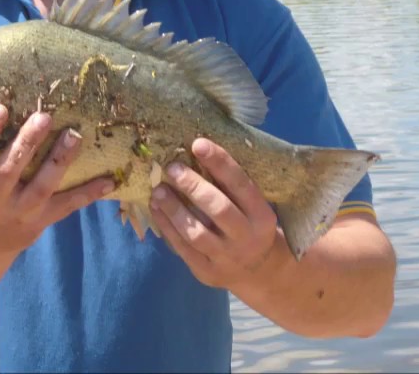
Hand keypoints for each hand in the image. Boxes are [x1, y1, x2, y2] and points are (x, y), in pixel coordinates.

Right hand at [0, 104, 114, 254]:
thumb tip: (14, 104)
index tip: (1, 108)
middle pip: (10, 169)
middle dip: (28, 142)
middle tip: (44, 116)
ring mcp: (18, 213)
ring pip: (41, 187)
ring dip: (59, 160)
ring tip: (74, 135)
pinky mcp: (39, 223)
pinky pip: (66, 206)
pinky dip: (88, 193)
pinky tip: (109, 180)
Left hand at [150, 137, 281, 289]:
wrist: (259, 272)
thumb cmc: (251, 227)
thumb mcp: (253, 208)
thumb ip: (233, 188)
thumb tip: (197, 151)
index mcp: (262, 216)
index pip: (242, 185)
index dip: (220, 163)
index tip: (198, 144)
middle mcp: (247, 238)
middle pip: (219, 209)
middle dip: (193, 186)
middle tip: (172, 168)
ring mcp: (226, 258)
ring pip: (196, 232)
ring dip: (174, 209)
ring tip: (158, 190)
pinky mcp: (206, 272)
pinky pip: (183, 248)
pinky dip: (167, 227)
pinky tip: (156, 209)